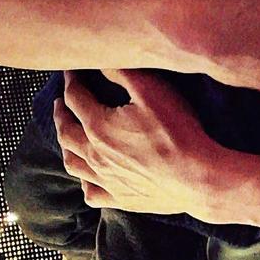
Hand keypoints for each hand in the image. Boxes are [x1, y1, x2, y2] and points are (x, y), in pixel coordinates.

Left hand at [55, 69, 230, 218]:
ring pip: (73, 163)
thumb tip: (100, 60)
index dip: (72, 81)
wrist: (199, 178)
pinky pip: (91, 192)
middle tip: (60, 103)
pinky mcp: (120, 199)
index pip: (75, 97)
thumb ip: (123, 72)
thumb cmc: (178, 132)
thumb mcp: (153, 91)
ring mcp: (106, 180)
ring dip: (66, 145)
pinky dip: (85, 182)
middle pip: (66, 132)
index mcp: (99, 126)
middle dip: (61, 113)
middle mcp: (95, 154)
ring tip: (68, 136)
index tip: (72, 72)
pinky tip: (89, 177)